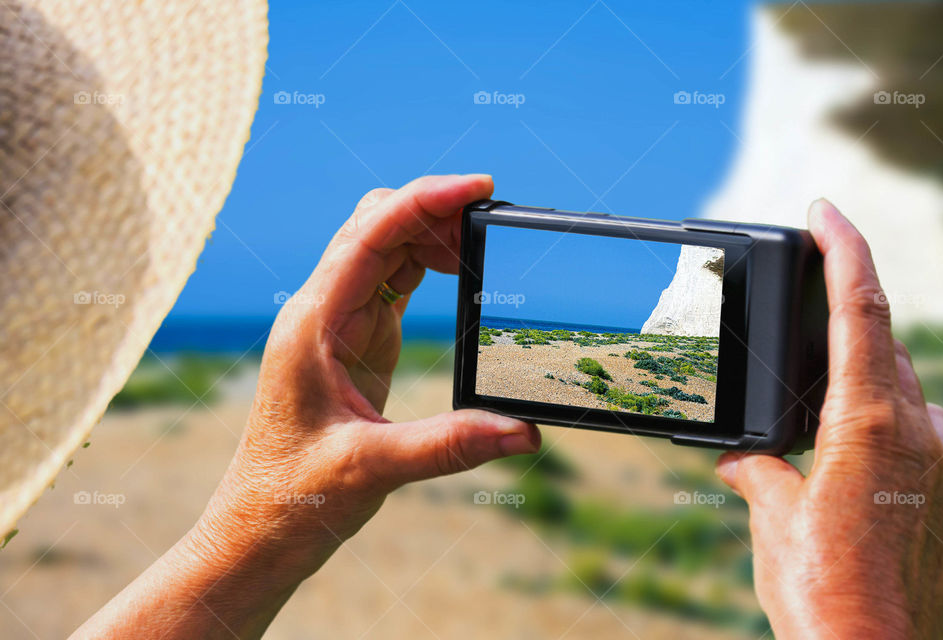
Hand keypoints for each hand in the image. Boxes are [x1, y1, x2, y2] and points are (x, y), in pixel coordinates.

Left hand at [73, 175, 539, 638]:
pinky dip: (426, 265)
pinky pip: (391, 281)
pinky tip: (459, 271)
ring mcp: (337, 323)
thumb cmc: (294, 497)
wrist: (259, 527)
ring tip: (484, 244)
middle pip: (376, 226)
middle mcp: (322, 312)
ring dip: (431, 234)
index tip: (480, 187)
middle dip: (433, 209)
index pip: (370, 234)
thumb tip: (525, 432)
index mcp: (314, 324)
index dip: (425, 201)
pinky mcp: (354, 341)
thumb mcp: (372, 470)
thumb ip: (449, 447)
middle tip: (494, 219)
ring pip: (384, 248)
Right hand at [716, 200, 942, 638]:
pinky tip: (854, 455)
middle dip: (844, 318)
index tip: (825, 210)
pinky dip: (887, 421)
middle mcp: (921, 432)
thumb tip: (740, 454)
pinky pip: (924, 431)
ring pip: (906, 388)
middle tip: (798, 315)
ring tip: (817, 402)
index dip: (846, 249)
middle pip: (885, 344)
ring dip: (865, 376)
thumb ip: (759, 468)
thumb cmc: (822, 591)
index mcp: (870, 423)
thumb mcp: (771, 518)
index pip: (861, 310)